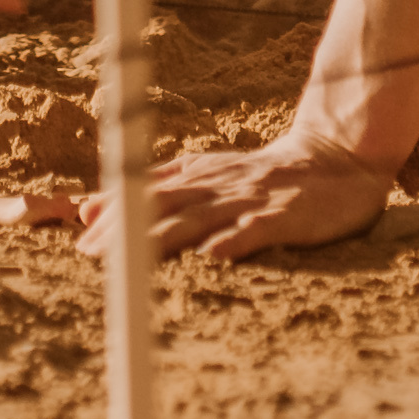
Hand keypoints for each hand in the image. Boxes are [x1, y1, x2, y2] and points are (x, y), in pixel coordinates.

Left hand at [104, 130, 394, 262]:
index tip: (81, 232)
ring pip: (199, 218)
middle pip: (162, 204)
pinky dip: (232, 240)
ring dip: (160, 238)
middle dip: (123, 230)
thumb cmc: (266, 175)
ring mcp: (250, 199)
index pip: (145, 191)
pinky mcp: (285, 216)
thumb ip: (155, 188)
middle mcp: (217, 184)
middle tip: (90, 254)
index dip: (113, 212)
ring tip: (130, 260)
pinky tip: (211, 257)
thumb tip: (92, 209)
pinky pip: (255, 229)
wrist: (337, 158)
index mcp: (197, 175)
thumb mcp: (207, 174)